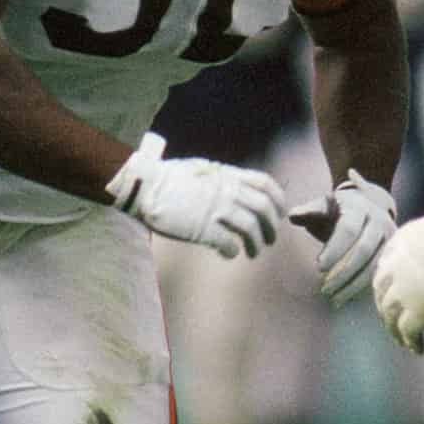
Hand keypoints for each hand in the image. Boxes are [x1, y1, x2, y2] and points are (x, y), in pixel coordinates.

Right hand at [108, 133, 287, 258]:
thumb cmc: (167, 177)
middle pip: (264, 208)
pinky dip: (233, 252)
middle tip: (270, 239)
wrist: (143, 186)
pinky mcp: (202, 228)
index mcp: (227, 175)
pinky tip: (229, 254)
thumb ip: (222, 178)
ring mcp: (215, 208)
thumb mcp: (202, 168)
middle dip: (272, 227)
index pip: (266, 184)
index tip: (280, 214)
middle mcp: (226, 190)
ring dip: (257, 244)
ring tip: (254, 253)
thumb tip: (235, 187)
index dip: (279, 201)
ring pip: (250, 228)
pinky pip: (229, 243)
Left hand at [289, 170, 397, 305]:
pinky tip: (350, 298)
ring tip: (335, 300)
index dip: (334, 250)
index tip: (318, 268)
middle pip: (363, 250)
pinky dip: (365, 287)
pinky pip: (380, 272)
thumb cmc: (339, 210)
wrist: (371, 204)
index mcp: (359, 207)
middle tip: (324, 290)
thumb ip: (309, 211)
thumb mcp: (324, 205)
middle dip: (343, 272)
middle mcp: (379, 220)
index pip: (347, 230)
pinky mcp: (393, 251)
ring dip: (354, 285)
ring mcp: (390, 237)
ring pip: (374, 265)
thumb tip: (292, 216)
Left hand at [371, 200, 423, 352]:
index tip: (397, 289)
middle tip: (393, 317)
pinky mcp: (418, 310)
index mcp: (404, 238)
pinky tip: (418, 349)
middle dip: (385, 304)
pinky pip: (408, 331)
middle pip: (380, 289)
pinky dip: (411, 341)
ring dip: (394, 328)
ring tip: (403, 340)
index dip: (390, 279)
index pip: (386, 263)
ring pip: (388, 314)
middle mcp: (396, 263)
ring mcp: (404, 288)